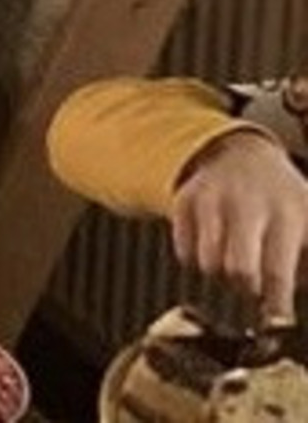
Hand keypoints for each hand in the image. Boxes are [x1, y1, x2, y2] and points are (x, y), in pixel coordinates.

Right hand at [171, 129, 307, 317]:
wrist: (245, 155)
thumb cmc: (285, 203)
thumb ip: (307, 267)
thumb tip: (288, 312)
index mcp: (285, 214)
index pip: (277, 271)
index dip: (276, 305)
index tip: (275, 323)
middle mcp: (245, 203)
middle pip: (238, 270)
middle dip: (247, 289)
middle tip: (254, 288)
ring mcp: (210, 198)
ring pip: (208, 264)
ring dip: (223, 274)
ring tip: (238, 262)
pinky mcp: (184, 199)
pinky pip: (184, 251)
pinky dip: (198, 259)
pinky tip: (216, 246)